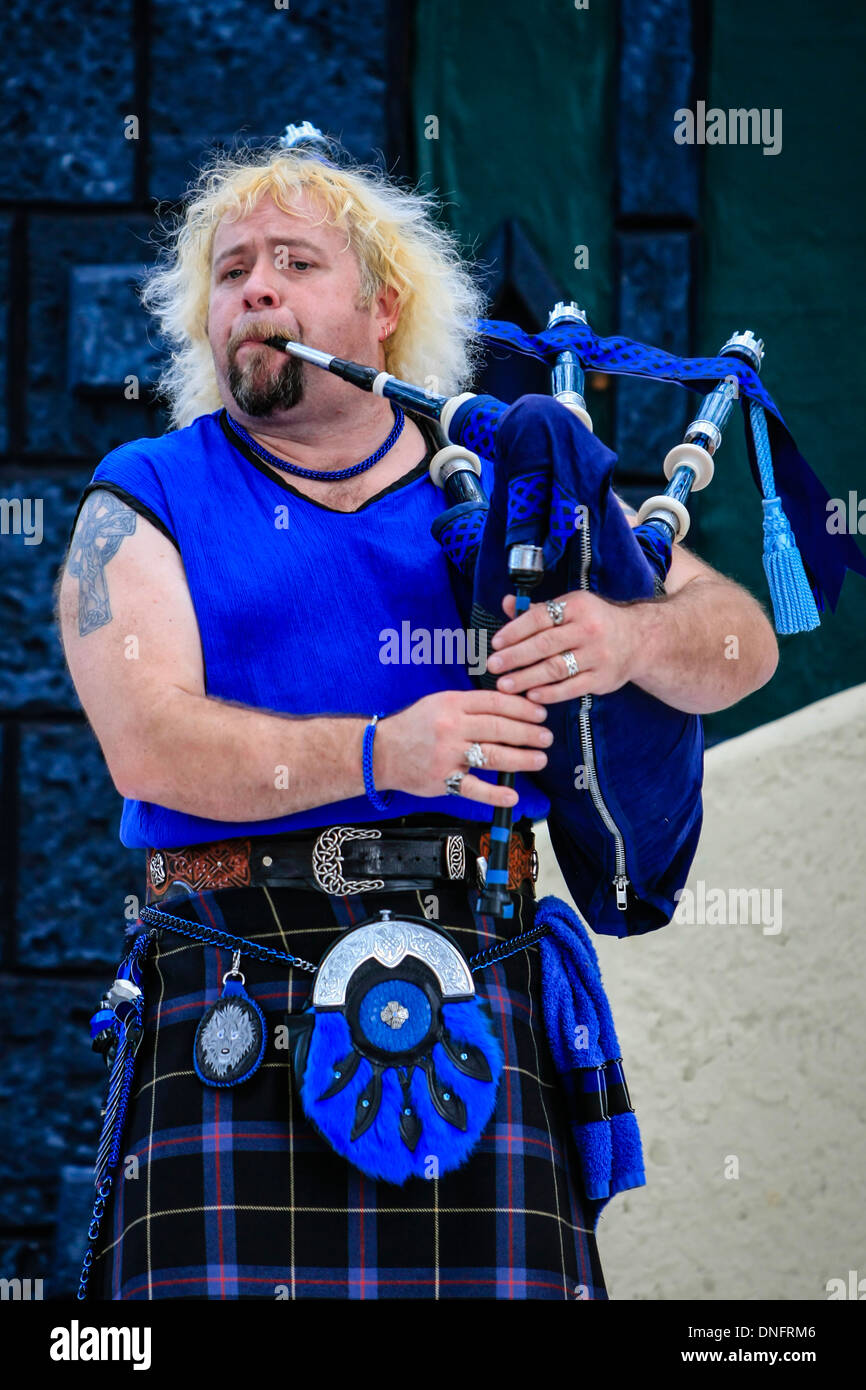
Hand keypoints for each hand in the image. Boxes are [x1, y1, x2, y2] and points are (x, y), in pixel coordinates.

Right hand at [373, 689, 552, 807]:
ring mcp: (447, 754)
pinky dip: (495, 793)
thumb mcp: (439, 703)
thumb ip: (470, 704)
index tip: (540, 713)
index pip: (495, 702)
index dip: (522, 708)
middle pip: (498, 727)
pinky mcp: (443, 779)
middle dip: (528, 733)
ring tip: (539, 759)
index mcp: (452, 704)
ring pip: (492, 754)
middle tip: (546, 737)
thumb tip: (508, 705)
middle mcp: (451, 727)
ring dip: (521, 758)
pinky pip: (473, 788)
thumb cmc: (413, 727)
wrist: (380, 752)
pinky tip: (512, 794)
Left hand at [485, 591, 640, 701]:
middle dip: (515, 657)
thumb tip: (507, 603)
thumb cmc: (595, 622)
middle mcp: (589, 629)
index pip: (541, 617)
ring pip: (556, 668)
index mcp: (577, 606)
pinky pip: (572, 688)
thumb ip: (539, 610)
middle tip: (492, 666)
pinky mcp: (603, 678)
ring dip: (527, 678)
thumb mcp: (571, 607)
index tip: (495, 643)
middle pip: (545, 644)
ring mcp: (598, 655)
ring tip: (504, 685)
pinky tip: (531, 695)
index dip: (515, 630)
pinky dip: (550, 693)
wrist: (639, 640)